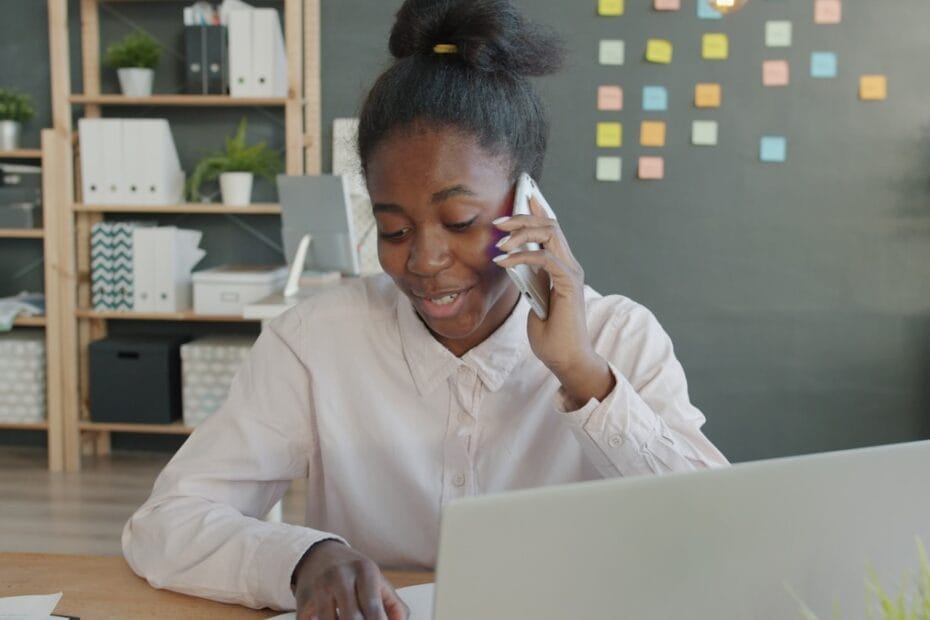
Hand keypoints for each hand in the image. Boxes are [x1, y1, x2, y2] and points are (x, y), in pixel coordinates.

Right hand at [293, 540, 408, 619]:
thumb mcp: (377, 581)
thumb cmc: (353, 571)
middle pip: (352, 619)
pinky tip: (333, 618)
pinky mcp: (303, 599)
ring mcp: (319, 588)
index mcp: (364, 571)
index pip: (373, 608)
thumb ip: (394, 605)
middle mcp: (340, 577)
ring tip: (347, 618)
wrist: (319, 554)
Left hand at [493, 197, 614, 406]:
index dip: (538, 208)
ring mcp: (571, 273)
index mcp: (562, 267)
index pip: (552, 229)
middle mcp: (570, 265)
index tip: (524, 192)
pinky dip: (521, 256)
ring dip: (521, 232)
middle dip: (523, 216)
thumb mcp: (533, 300)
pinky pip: (544, 259)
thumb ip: (527, 280)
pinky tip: (503, 262)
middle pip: (550, 224)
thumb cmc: (550, 336)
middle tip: (498, 220)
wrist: (566, 360)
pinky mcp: (568, 284)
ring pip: (550, 234)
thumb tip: (511, 261)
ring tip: (499, 242)